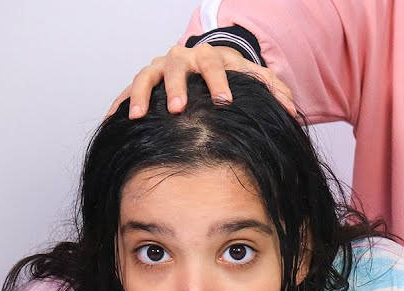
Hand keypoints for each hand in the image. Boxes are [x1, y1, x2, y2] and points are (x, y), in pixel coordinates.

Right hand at [107, 43, 295, 118]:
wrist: (208, 61)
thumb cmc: (232, 75)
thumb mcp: (254, 78)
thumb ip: (275, 91)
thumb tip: (291, 110)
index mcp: (211, 57)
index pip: (216, 65)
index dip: (219, 82)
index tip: (224, 101)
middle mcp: (183, 58)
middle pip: (177, 67)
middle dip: (177, 87)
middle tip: (178, 109)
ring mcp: (161, 66)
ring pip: (147, 76)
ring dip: (142, 95)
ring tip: (138, 116)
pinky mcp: (146, 77)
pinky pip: (128, 89)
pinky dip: (120, 102)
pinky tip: (112, 119)